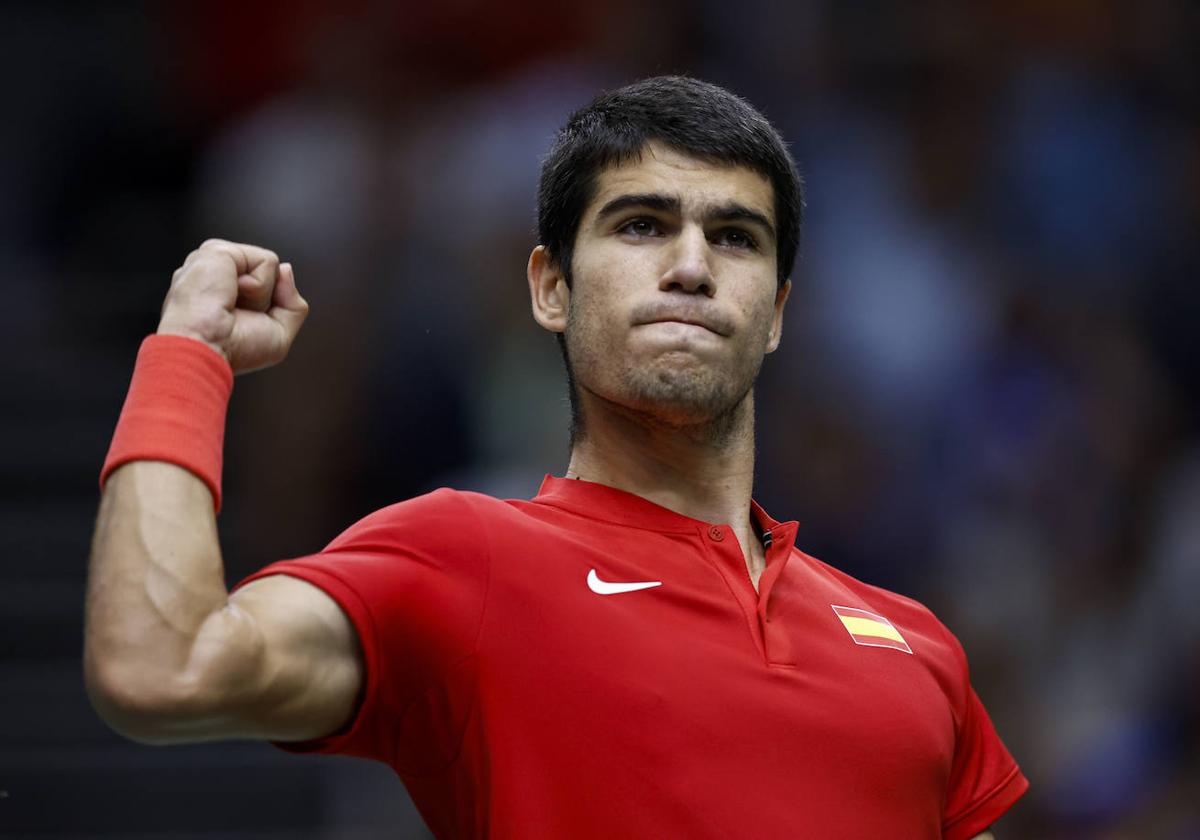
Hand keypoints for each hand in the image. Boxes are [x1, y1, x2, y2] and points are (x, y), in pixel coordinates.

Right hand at [157, 239, 308, 373]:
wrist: (205, 348)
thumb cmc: (232, 349)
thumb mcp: (279, 335)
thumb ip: (292, 303)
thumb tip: (286, 269)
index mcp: (222, 292)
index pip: (265, 285)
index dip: (269, 307)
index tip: (243, 327)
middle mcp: (217, 274)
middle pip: (270, 274)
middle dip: (266, 300)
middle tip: (237, 316)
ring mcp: (216, 261)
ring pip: (269, 266)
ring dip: (261, 293)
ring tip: (232, 305)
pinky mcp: (218, 250)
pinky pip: (267, 261)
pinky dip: (260, 284)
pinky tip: (232, 293)